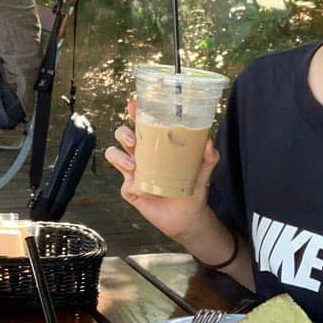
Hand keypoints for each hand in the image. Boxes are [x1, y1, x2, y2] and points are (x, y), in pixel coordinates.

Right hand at [103, 98, 219, 243]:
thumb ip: (208, 158)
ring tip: (133, 165)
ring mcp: (133, 172)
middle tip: (134, 140)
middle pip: (123, 135)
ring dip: (119, 156)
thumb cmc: (192, 190)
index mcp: (156, 146)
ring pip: (114, 154)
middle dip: (123, 133)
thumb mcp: (202, 172)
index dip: (135, 112)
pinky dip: (130, 181)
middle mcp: (141, 155)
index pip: (142, 124)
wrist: (187, 219)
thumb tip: (208, 142)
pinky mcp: (131, 190)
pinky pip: (123, 182)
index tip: (133, 103)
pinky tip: (139, 185)